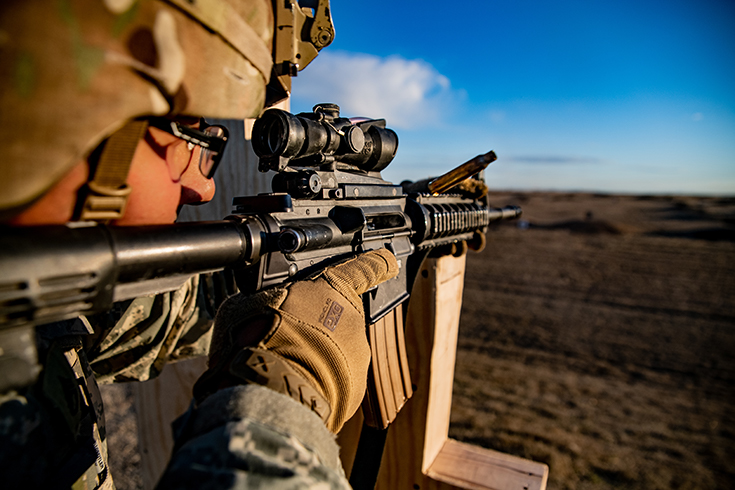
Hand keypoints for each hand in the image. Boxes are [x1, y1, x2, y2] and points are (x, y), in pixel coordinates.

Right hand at [194, 249, 398, 431]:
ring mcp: (357, 356)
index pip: (364, 269)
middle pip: (339, 318)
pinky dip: (316, 382)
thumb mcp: (248, 303)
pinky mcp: (355, 389)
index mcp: (333, 289)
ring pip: (336, 352)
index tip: (388, 261)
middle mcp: (353, 320)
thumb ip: (264, 298)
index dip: (376, 264)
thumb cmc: (259, 336)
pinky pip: (334, 380)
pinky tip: (292, 383)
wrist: (272, 389)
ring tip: (284, 363)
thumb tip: (253, 302)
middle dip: (317, 326)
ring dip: (316, 356)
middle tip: (286, 335)